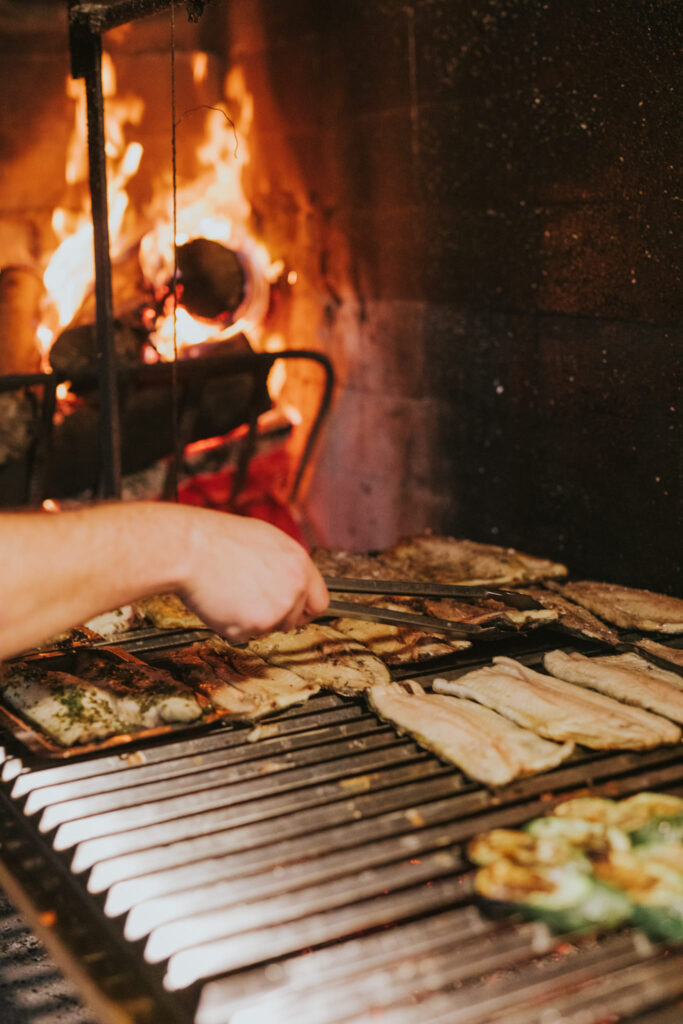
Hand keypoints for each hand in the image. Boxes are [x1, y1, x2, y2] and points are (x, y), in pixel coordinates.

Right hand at [178, 509, 328, 641]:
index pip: (319, 601)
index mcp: (299, 563)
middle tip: (249, 600)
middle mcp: (295, 587)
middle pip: (294, 620)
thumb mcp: (265, 540)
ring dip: (253, 620)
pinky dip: (232, 626)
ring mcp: (278, 608)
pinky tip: (221, 601)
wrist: (190, 548)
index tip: (294, 612)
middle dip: (275, 616)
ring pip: (270, 629)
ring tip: (231, 593)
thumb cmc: (218, 540)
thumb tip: (288, 579)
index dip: (303, 609)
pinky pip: (246, 635)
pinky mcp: (256, 625)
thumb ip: (284, 564)